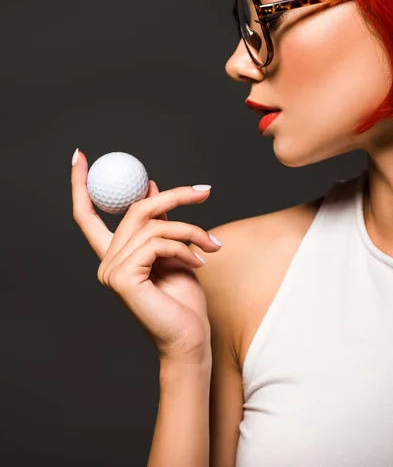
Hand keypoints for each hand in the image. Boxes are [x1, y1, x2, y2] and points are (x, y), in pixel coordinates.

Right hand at [71, 150, 221, 364]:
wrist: (190, 337)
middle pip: (134, 210)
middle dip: (174, 197)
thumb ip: (159, 222)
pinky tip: (200, 260)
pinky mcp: (122, 277)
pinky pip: (157, 243)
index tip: (79, 157)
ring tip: (211, 244)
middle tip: (204, 191)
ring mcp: (111, 270)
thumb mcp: (173, 249)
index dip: (80, 184)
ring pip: (152, 225)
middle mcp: (106, 261)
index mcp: (115, 255)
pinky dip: (184, 247)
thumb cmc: (183, 299)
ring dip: (189, 229)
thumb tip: (151, 187)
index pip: (87, 215)